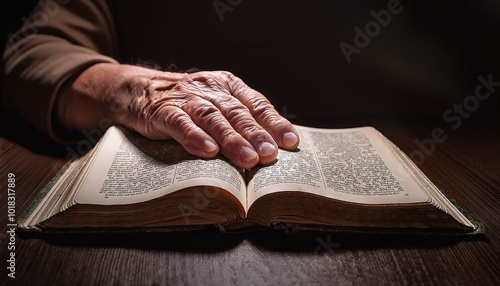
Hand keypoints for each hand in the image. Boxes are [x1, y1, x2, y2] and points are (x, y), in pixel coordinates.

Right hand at [57, 64, 298, 168]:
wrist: (139, 90)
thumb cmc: (187, 104)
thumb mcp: (216, 105)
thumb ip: (239, 120)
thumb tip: (272, 149)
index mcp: (227, 86)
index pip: (256, 104)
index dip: (274, 122)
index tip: (290, 142)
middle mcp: (210, 89)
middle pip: (236, 112)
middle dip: (255, 134)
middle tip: (270, 155)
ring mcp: (185, 99)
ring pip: (212, 117)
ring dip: (231, 139)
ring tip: (247, 159)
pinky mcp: (162, 111)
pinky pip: (179, 123)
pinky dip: (194, 137)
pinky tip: (207, 151)